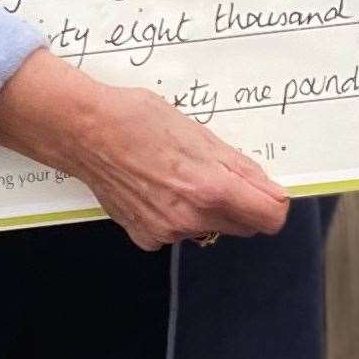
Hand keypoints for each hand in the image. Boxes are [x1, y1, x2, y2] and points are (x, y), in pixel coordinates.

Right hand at [0, 49, 288, 251]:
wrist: (85, 131)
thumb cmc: (141, 121)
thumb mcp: (201, 135)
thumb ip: (241, 169)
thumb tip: (272, 192)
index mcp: (209, 190)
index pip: (269, 217)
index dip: (274, 201)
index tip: (266, 187)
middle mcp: (189, 220)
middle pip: (243, 225)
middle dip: (242, 203)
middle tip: (220, 170)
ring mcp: (164, 233)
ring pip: (210, 228)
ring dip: (209, 208)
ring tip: (182, 172)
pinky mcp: (144, 237)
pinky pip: (179, 231)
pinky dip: (178, 213)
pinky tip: (159, 186)